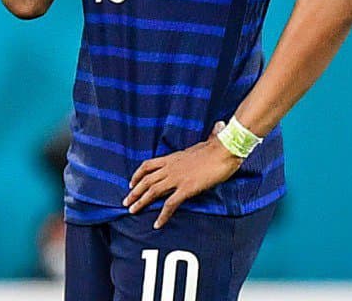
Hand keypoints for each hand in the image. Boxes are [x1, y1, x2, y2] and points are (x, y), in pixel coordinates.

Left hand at [124, 121, 243, 228]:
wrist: (225, 150)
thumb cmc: (217, 147)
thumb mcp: (205, 142)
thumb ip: (204, 140)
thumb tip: (216, 128)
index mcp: (173, 157)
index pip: (148, 165)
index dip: (137, 175)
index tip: (131, 183)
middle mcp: (171, 167)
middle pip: (146, 180)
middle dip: (134, 192)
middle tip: (126, 202)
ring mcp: (177, 178)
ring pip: (152, 191)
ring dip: (141, 202)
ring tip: (132, 211)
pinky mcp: (186, 188)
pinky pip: (170, 204)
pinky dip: (162, 215)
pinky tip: (157, 224)